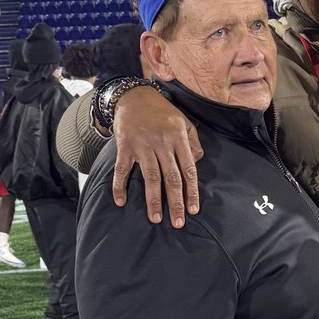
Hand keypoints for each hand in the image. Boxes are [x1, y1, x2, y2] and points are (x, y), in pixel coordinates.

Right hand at [111, 86, 203, 227]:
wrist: (133, 95)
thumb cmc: (161, 111)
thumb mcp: (183, 121)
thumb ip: (193, 142)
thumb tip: (198, 162)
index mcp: (178, 138)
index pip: (188, 170)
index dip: (191, 192)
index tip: (193, 210)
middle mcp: (162, 143)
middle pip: (171, 178)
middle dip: (175, 202)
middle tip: (178, 223)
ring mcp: (142, 145)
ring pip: (150, 177)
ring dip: (153, 200)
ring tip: (155, 219)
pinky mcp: (125, 146)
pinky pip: (122, 169)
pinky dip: (119, 186)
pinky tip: (121, 202)